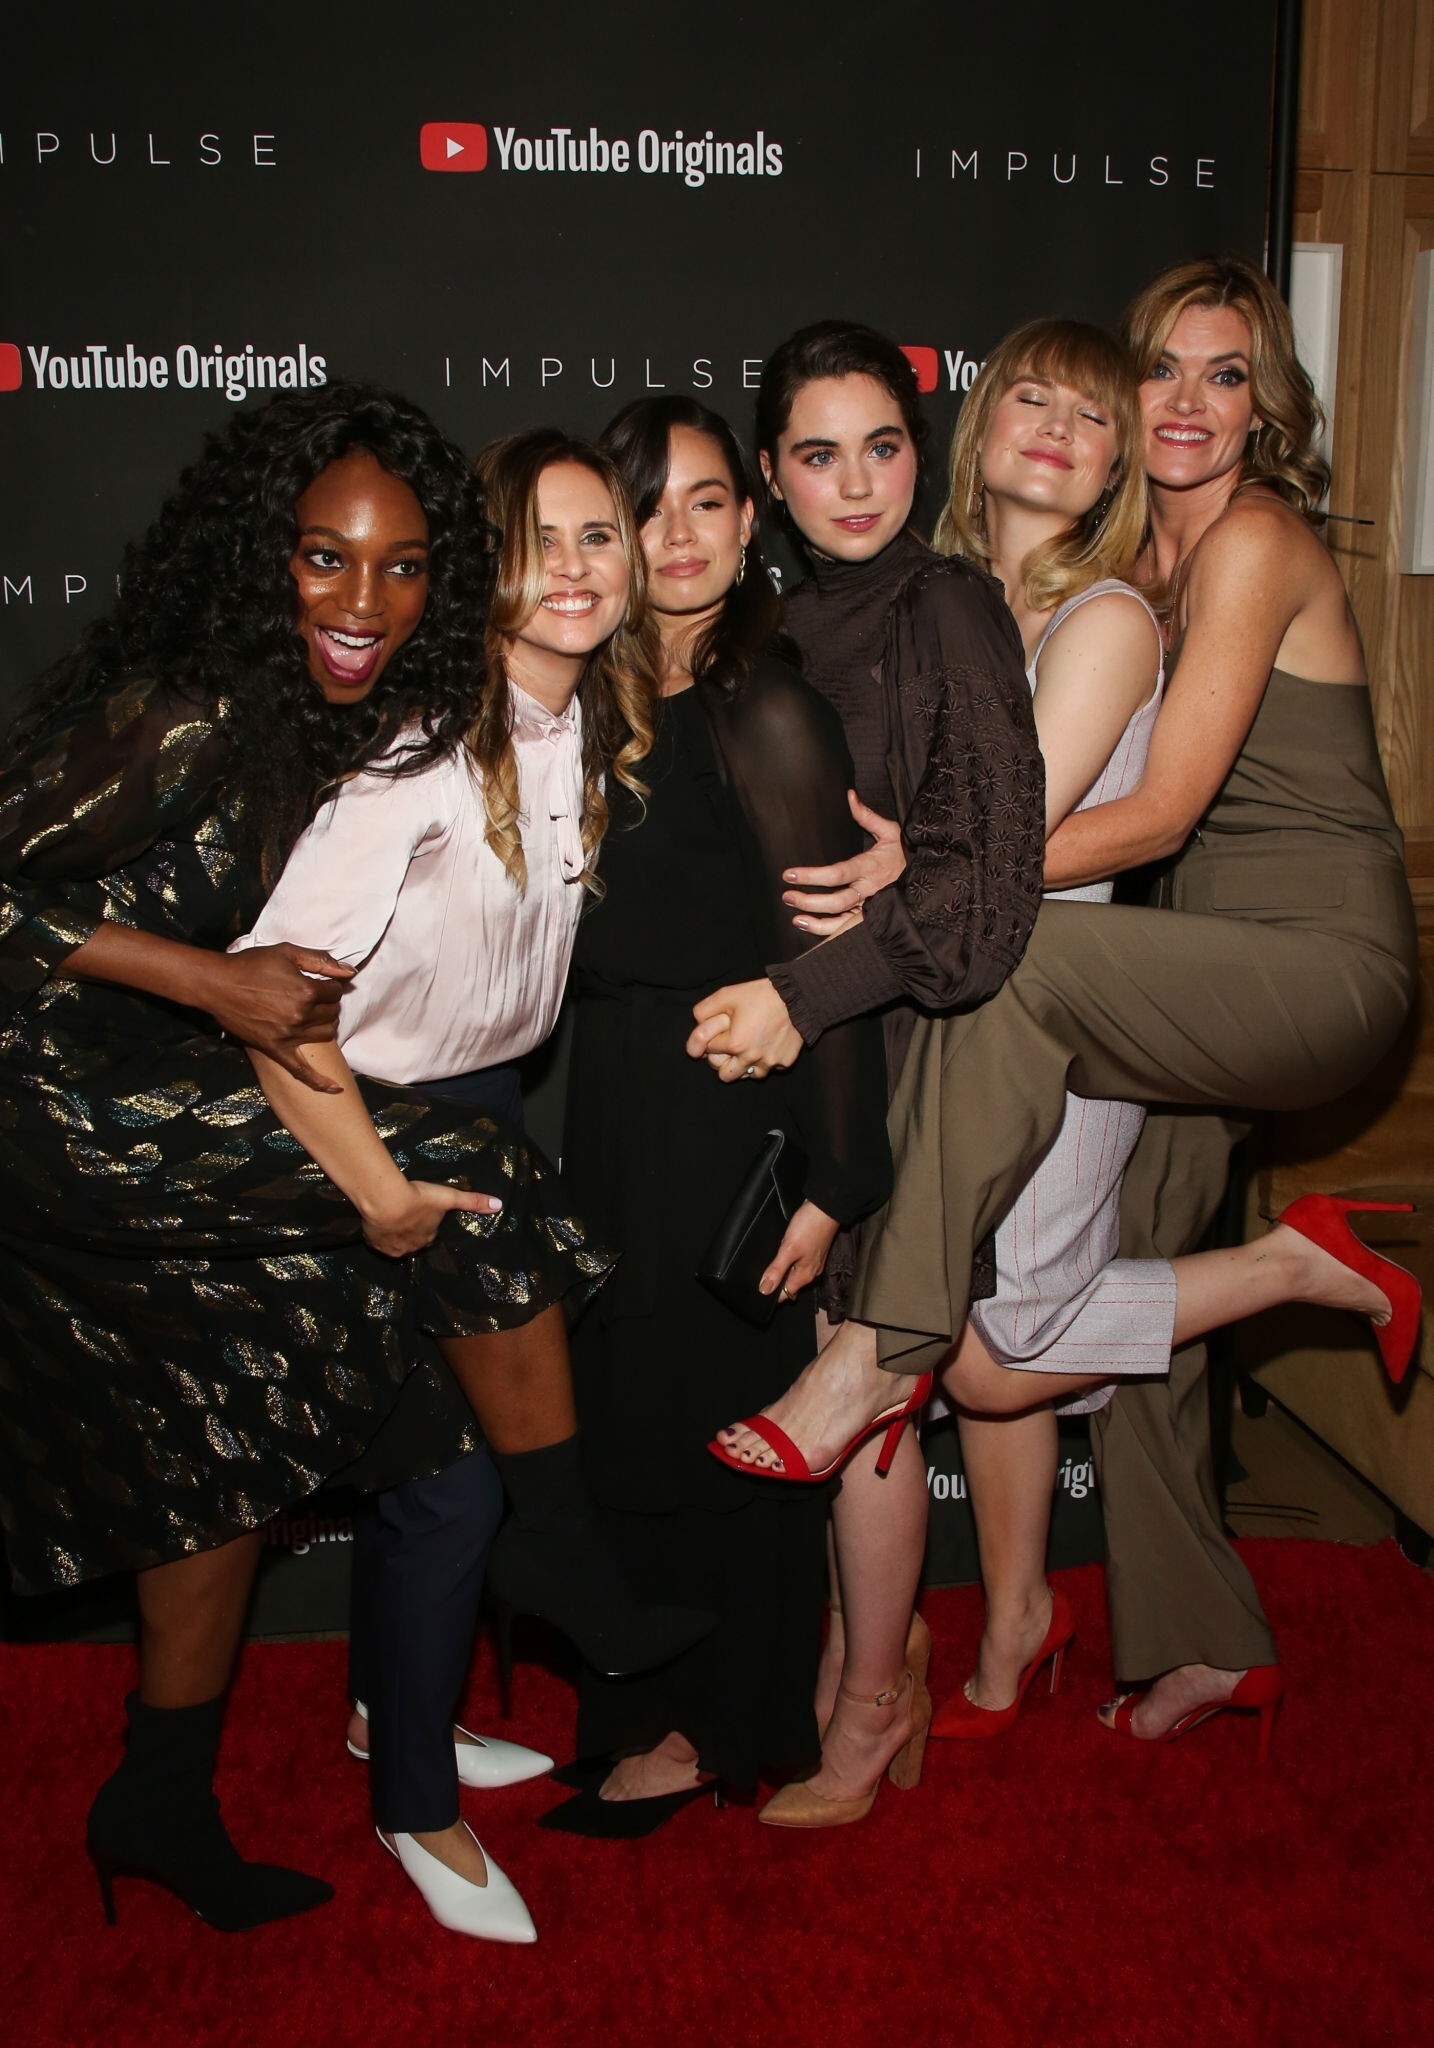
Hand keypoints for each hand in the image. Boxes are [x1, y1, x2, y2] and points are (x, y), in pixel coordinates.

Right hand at [206, 945, 353, 1091]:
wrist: (218, 984)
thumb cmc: (251, 965)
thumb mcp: (287, 952)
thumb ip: (321, 960)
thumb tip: (350, 972)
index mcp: (306, 990)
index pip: (336, 993)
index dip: (332, 986)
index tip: (323, 984)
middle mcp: (300, 1015)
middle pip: (332, 1013)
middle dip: (329, 1004)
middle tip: (316, 998)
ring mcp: (288, 1035)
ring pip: (326, 1035)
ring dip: (326, 1025)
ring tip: (315, 1016)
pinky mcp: (275, 1049)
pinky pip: (301, 1071)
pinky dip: (319, 1082)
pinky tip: (335, 1089)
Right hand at [360, 1178, 503, 1258]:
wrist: (387, 1202)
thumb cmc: (420, 1199)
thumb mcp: (448, 1197)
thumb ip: (473, 1201)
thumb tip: (499, 1205)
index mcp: (428, 1237)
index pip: (430, 1235)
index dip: (427, 1225)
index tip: (423, 1215)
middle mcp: (412, 1247)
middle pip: (413, 1241)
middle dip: (411, 1232)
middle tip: (406, 1216)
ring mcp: (392, 1248)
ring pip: (395, 1244)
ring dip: (395, 1235)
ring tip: (391, 1220)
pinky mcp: (375, 1244)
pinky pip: (377, 1243)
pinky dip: (378, 1236)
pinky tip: (377, 1224)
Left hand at [687, 979, 802, 1078]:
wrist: (799, 996)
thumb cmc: (761, 995)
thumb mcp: (727, 995)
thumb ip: (704, 1010)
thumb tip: (696, 1024)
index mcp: (734, 1044)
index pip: (709, 1052)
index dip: (710, 1041)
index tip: (718, 1033)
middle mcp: (751, 1058)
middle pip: (724, 1075)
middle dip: (723, 1062)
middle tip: (730, 1046)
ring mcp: (769, 1062)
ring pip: (747, 1076)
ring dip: (744, 1065)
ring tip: (748, 1047)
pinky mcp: (785, 1062)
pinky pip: (769, 1069)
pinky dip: (765, 1061)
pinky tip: (767, 1045)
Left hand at [759, 1200, 838, 1300]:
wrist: (825, 1206)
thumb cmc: (810, 1226)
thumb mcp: (788, 1249)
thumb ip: (776, 1270)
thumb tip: (764, 1290)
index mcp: (805, 1275)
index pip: (785, 1294)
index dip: (771, 1293)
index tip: (758, 1288)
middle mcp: (810, 1271)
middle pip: (789, 1284)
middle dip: (775, 1281)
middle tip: (761, 1271)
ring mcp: (812, 1260)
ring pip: (792, 1272)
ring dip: (781, 1268)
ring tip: (771, 1259)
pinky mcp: (811, 1250)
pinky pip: (796, 1261)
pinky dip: (788, 1259)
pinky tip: (782, 1250)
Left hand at [781, 791, 904, 935]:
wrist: (930, 878)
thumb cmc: (906, 853)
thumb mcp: (891, 831)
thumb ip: (866, 816)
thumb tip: (849, 796)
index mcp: (870, 868)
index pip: (837, 874)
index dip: (812, 876)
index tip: (790, 874)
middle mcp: (870, 891)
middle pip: (836, 901)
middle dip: (808, 900)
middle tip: (787, 895)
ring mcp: (872, 909)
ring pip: (841, 922)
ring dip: (815, 923)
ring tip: (795, 918)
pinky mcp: (872, 921)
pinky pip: (848, 932)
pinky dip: (828, 934)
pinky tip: (811, 929)